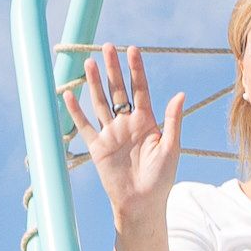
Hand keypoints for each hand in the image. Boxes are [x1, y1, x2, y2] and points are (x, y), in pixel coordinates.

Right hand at [63, 46, 187, 225]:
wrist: (142, 204)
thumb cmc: (161, 178)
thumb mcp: (171, 147)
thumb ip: (173, 120)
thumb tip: (180, 94)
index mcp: (147, 121)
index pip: (140, 89)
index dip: (137, 69)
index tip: (133, 49)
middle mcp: (127, 123)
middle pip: (118, 90)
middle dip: (113, 69)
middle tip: (107, 46)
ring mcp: (111, 134)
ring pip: (100, 102)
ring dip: (94, 83)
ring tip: (88, 62)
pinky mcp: (97, 147)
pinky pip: (84, 126)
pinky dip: (76, 111)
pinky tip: (69, 94)